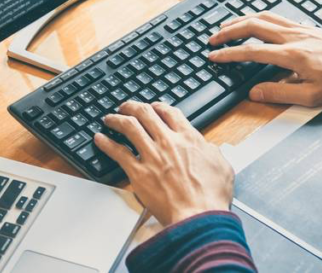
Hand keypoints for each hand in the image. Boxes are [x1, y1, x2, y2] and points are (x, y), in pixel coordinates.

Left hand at [94, 101, 233, 225]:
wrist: (199, 216)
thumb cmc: (211, 197)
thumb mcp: (222, 167)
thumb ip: (213, 152)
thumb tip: (208, 148)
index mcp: (189, 138)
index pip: (170, 113)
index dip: (159, 106)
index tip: (154, 107)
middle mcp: (168, 142)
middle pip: (145, 113)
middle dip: (133, 106)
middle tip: (126, 107)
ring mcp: (152, 156)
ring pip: (129, 126)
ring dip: (116, 119)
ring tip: (109, 118)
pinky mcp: (138, 173)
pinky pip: (117, 152)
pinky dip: (106, 143)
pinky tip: (99, 139)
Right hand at [208, 12, 321, 106]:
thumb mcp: (312, 96)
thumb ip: (280, 93)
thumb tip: (255, 92)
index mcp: (292, 55)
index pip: (251, 51)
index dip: (229, 54)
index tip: (214, 57)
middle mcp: (293, 37)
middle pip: (252, 26)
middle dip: (228, 30)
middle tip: (212, 39)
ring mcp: (300, 29)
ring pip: (264, 16)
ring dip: (241, 19)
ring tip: (226, 26)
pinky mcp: (306, 27)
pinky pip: (276, 16)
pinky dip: (259, 17)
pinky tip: (255, 22)